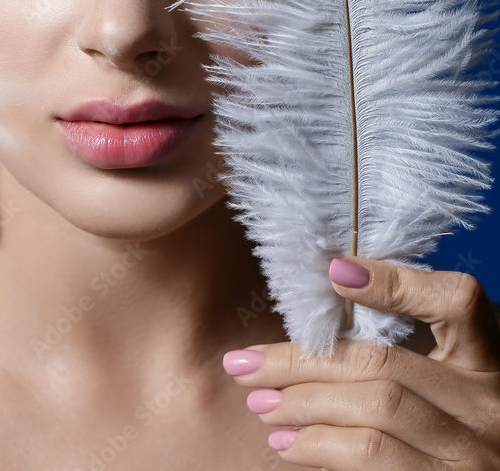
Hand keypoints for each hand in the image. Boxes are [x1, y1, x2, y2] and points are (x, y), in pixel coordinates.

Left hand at [222, 259, 499, 468]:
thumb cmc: (453, 431)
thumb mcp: (449, 383)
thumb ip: (409, 348)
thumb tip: (326, 298)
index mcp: (489, 362)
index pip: (458, 301)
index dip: (397, 282)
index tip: (334, 270)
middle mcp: (487, 407)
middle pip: (386, 364)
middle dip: (305, 361)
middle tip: (247, 364)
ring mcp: (470, 456)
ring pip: (376, 412)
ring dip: (304, 405)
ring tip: (259, 404)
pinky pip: (374, 462)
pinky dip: (321, 449)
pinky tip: (288, 445)